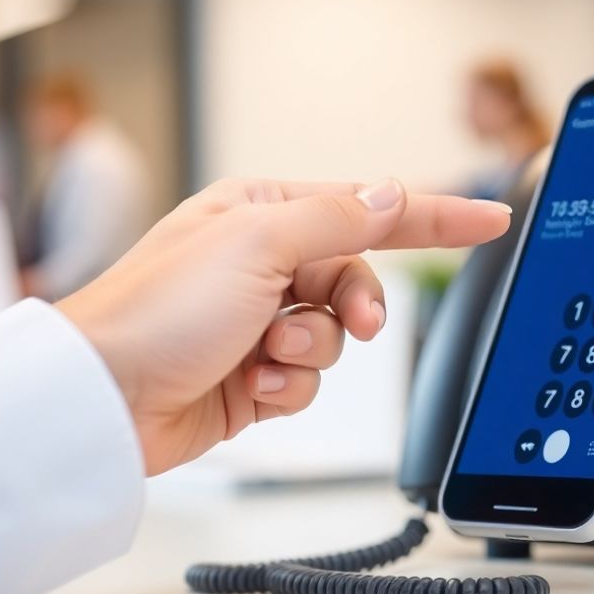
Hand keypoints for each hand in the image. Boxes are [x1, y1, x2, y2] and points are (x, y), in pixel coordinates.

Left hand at [56, 178, 511, 474]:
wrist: (103, 398)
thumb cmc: (157, 309)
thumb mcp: (258, 243)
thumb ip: (338, 218)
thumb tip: (393, 194)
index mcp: (260, 211)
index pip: (368, 207)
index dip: (435, 216)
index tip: (491, 218)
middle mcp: (259, 262)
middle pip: (355, 278)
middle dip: (354, 306)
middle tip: (355, 323)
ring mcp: (255, 321)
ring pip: (334, 337)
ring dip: (310, 351)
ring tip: (265, 356)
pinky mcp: (251, 376)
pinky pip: (306, 380)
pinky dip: (287, 387)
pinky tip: (249, 385)